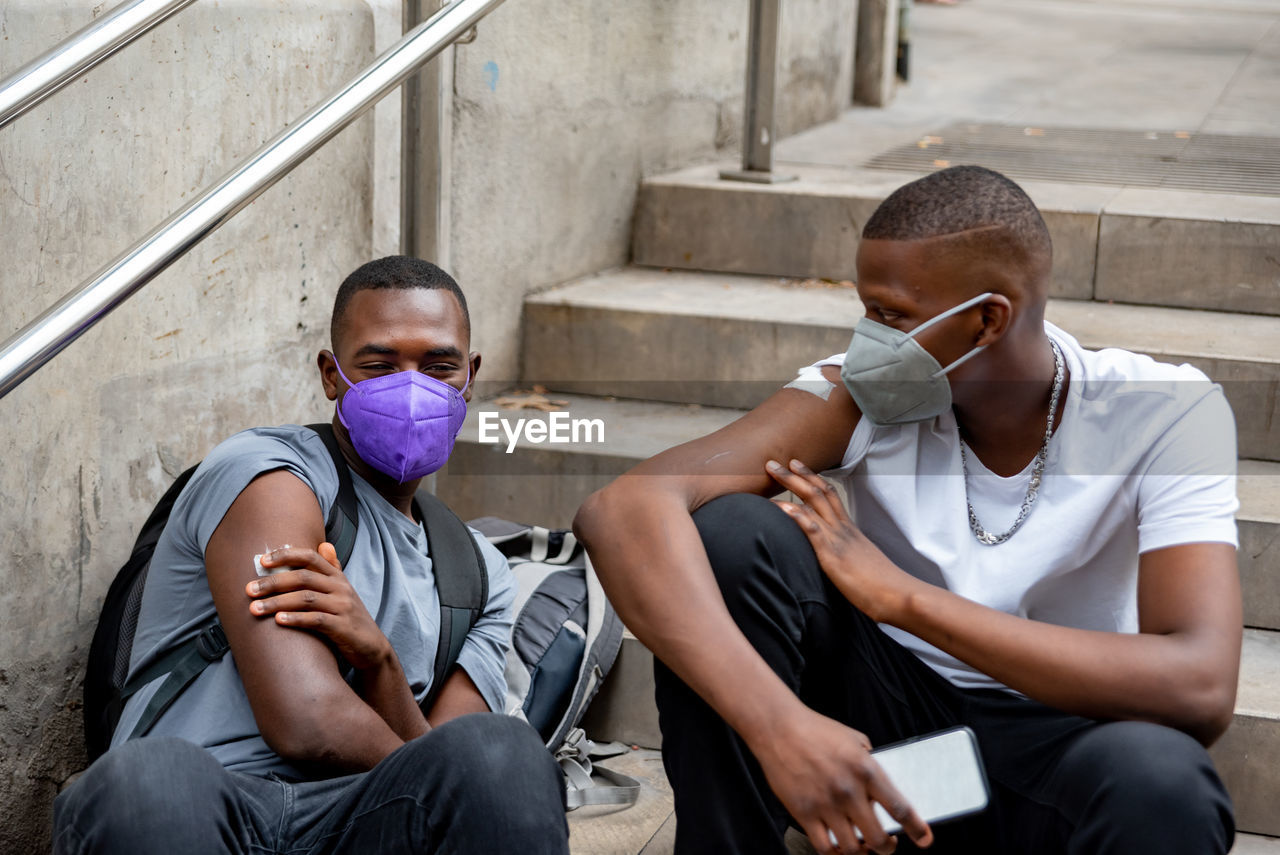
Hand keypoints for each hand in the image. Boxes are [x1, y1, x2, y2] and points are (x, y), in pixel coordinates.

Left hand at [247, 543, 391, 671]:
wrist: (372, 647)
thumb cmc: (350, 617)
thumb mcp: (343, 591)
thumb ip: (332, 568)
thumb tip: (324, 545)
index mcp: (337, 577)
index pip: (310, 557)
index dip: (285, 556)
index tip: (262, 561)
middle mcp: (340, 588)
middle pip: (303, 578)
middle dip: (272, 583)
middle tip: (249, 590)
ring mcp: (343, 607)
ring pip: (306, 599)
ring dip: (277, 603)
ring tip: (255, 609)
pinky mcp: (343, 627)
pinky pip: (316, 620)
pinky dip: (296, 619)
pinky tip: (278, 621)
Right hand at [753, 706, 932, 853]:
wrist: (779, 729)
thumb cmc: (816, 730)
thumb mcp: (855, 739)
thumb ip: (871, 764)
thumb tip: (882, 788)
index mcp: (866, 770)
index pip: (899, 808)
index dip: (916, 829)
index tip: (924, 839)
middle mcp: (848, 791)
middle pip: (878, 838)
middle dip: (887, 847)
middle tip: (888, 844)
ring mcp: (825, 805)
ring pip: (852, 849)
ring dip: (861, 852)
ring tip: (861, 846)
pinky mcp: (803, 813)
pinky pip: (824, 848)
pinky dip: (835, 854)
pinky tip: (838, 846)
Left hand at [766, 459, 918, 623]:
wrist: (897, 595)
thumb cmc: (881, 585)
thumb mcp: (861, 563)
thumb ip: (848, 554)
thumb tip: (839, 556)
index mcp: (850, 529)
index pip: (830, 495)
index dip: (812, 479)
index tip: (796, 466)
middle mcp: (843, 529)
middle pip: (819, 492)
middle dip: (796, 475)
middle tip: (774, 462)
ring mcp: (838, 539)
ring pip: (814, 502)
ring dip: (791, 485)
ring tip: (772, 472)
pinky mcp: (832, 555)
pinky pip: (813, 530)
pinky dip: (797, 516)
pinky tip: (782, 506)